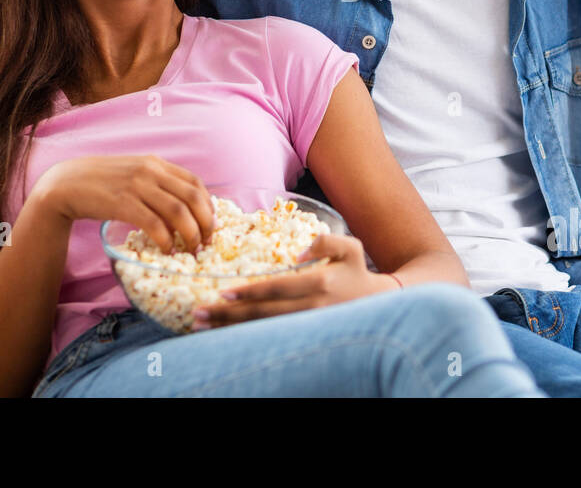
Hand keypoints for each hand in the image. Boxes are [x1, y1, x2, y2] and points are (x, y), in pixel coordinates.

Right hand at [35, 155, 213, 252]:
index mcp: (156, 163)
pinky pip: (154, 223)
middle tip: (206, 242)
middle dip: (205, 223)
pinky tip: (167, 249)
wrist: (66, 183)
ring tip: (191, 250)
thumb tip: (182, 211)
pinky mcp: (122, 203)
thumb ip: (156, 185)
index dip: (208, 206)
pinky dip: (166, 239)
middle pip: (192, 197)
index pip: (195, 182)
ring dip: (190, 233)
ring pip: (178, 211)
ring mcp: (137, 186)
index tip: (210, 225)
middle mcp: (150, 171)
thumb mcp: (134, 174)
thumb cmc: (102, 183)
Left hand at [193, 234, 395, 328]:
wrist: (381, 307)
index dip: (250, 293)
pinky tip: (225, 336)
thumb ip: (326, 242)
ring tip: (203, 328)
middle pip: (263, 315)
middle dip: (229, 316)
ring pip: (264, 330)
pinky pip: (271, 337)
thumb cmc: (359, 272)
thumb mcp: (350, 248)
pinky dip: (246, 338)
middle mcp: (312, 308)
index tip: (223, 294)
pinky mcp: (305, 337)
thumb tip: (298, 252)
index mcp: (320, 283)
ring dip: (232, 330)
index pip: (277, 289)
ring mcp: (308, 326)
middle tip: (199, 315)